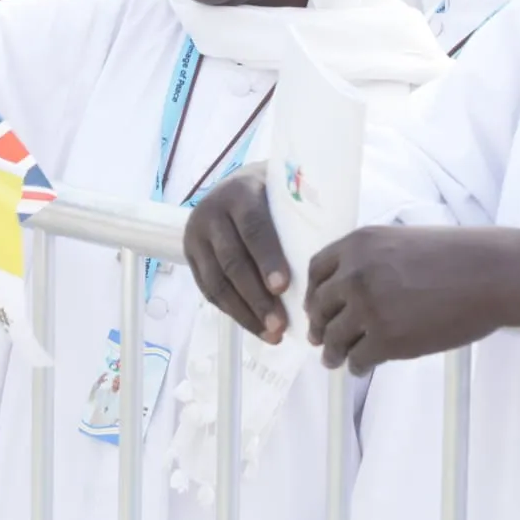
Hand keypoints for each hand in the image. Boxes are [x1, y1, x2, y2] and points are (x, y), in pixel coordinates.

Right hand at [183, 170, 289, 343]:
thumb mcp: (284, 192)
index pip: (253, 228)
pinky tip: (255, 327)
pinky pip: (209, 289)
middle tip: (280, 324)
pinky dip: (232, 312)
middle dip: (257, 297)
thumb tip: (329, 261)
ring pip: (217, 281)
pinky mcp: (190, 254)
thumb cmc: (273, 193)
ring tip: (271, 334)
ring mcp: (197, 234)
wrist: (233, 184)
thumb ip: (300, 215)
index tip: (283, 287)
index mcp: (241, 192)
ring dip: (245, 312)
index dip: (267, 259)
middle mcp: (213, 211)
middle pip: (233, 260)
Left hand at [306, 226, 505, 374]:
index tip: (317, 307)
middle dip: (319, 326)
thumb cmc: (456, 256)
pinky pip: (357, 359)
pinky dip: (356, 366)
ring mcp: (367, 309)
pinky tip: (361, 367)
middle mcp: (354, 275)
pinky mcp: (385, 340)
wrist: (489, 275)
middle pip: (320, 307)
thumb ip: (371, 261)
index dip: (314, 293)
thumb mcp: (401, 242)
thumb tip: (351, 291)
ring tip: (334, 360)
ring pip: (334, 338)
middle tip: (320, 339)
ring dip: (332, 352)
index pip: (317, 271)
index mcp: (358, 245)